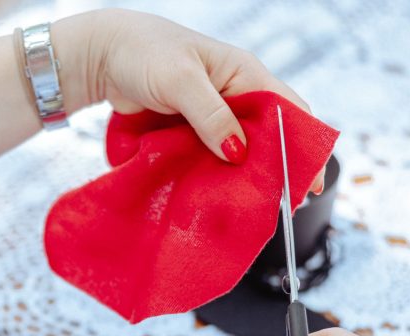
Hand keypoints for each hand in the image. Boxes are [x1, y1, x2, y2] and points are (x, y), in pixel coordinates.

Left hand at [55, 9, 323, 192]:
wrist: (101, 56)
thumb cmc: (143, 53)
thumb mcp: (180, 81)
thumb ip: (210, 116)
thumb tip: (238, 154)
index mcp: (243, 74)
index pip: (287, 110)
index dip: (302, 145)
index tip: (308, 182)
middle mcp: (233, 95)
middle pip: (265, 137)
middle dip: (272, 169)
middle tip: (277, 205)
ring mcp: (209, 116)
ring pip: (236, 152)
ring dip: (239, 177)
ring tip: (246, 207)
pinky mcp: (188, 132)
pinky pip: (208, 157)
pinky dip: (212, 175)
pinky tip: (213, 195)